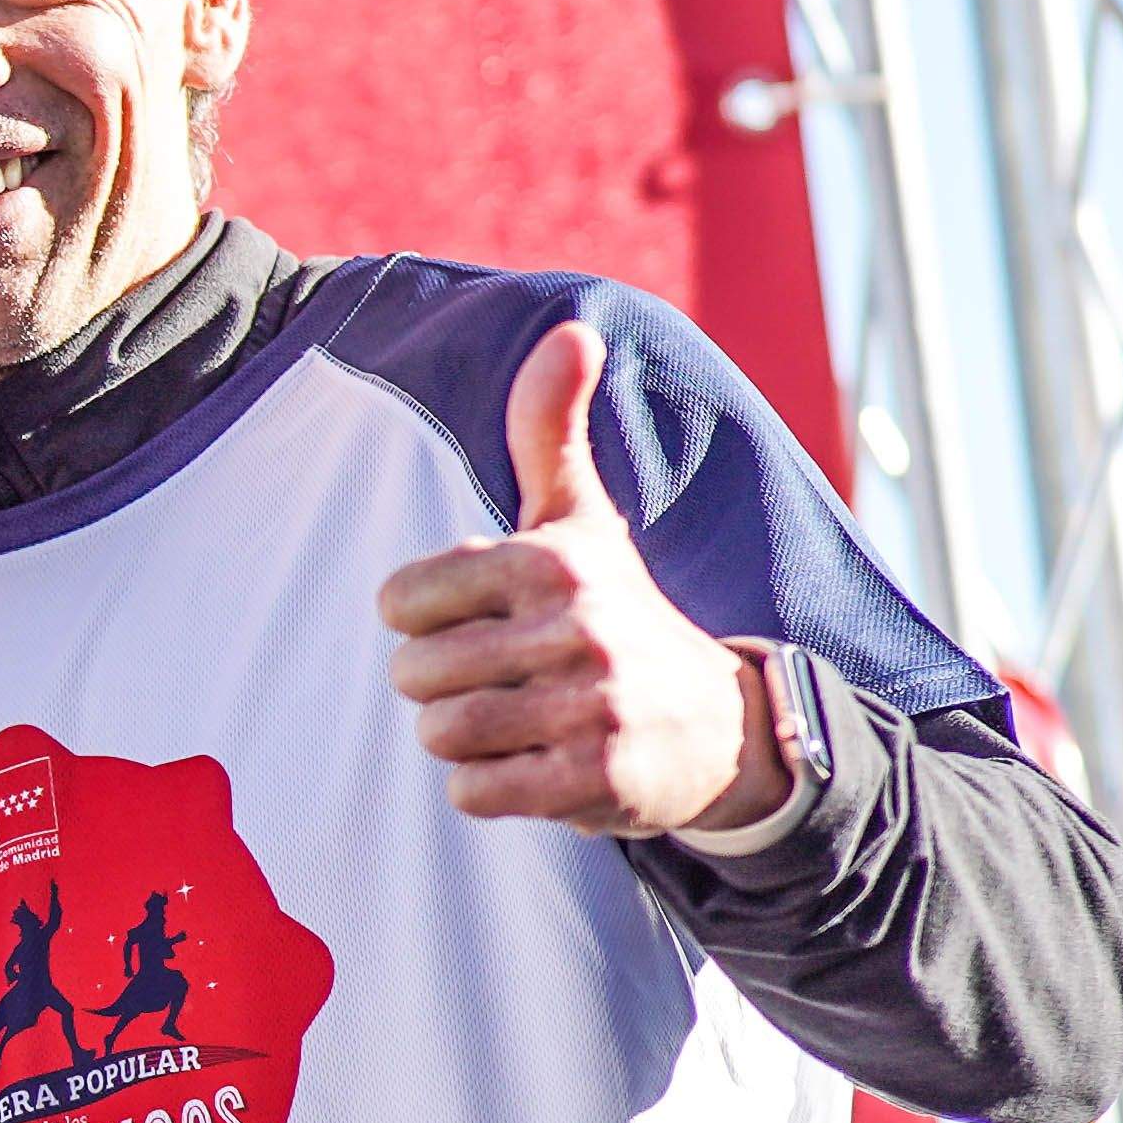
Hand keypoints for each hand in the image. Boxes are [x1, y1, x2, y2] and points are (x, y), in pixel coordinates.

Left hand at [376, 325, 777, 834]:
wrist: (721, 725)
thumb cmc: (620, 612)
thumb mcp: (583, 519)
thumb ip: (551, 430)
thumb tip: (569, 329)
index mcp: (552, 559)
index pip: (400, 600)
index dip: (422, 623)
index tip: (476, 623)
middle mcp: (576, 625)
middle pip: (413, 675)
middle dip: (439, 689)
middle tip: (500, 683)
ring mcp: (591, 704)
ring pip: (441, 734)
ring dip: (462, 741)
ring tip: (516, 723)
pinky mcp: (599, 777)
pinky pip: (474, 792)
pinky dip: (487, 789)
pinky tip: (534, 765)